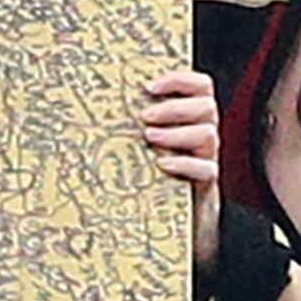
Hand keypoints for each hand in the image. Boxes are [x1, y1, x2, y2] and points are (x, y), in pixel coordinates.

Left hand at [141, 69, 220, 263]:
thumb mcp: (141, 143)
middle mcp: (203, 135)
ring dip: (177, 133)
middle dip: (175, 107)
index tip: (149, 86)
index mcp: (190, 117)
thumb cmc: (148, 173)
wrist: (169, 221)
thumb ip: (134, 121)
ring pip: (209, 134)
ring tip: (148, 138)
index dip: (180, 79)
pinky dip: (185, 163)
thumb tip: (91, 101)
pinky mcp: (205, 185)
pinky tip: (162, 164)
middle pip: (207, 107)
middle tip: (145, 117)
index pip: (201, 85)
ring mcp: (206, 159)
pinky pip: (207, 169)